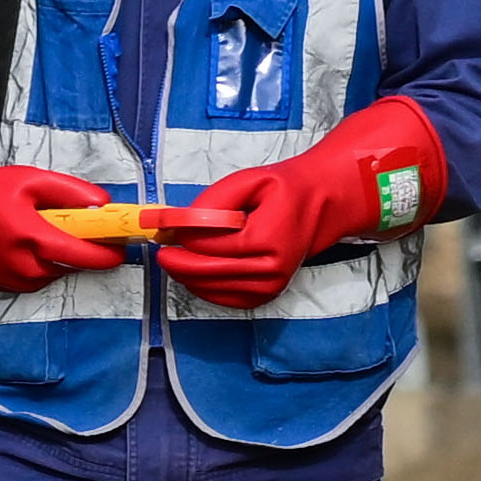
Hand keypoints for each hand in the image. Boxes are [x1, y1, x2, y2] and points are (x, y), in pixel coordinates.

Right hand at [0, 83, 124, 297]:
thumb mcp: (37, 179)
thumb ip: (73, 192)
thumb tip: (105, 205)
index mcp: (27, 234)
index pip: (78, 254)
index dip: (104, 255)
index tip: (120, 248)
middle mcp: (18, 262)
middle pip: (68, 266)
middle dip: (82, 253)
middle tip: (86, 234)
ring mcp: (8, 276)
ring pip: (53, 275)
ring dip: (62, 260)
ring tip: (52, 235)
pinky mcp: (2, 283)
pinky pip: (37, 281)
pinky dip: (43, 267)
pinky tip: (34, 247)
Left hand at [155, 97, 449, 306]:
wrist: (321, 206)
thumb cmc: (282, 190)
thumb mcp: (248, 182)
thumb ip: (212, 203)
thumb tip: (176, 223)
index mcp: (269, 240)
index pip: (211, 247)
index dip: (181, 239)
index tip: (163, 229)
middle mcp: (272, 269)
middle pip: (208, 272)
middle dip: (177, 262)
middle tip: (159, 249)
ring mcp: (271, 286)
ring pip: (212, 288)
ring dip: (186, 275)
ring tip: (173, 256)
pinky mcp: (267, 295)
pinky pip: (225, 298)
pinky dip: (203, 287)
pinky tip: (193, 271)